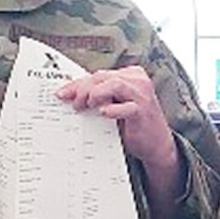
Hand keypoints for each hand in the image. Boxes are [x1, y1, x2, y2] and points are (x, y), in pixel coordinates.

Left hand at [57, 66, 176, 171]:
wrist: (156, 144)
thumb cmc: (133, 124)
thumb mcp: (115, 104)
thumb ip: (101, 95)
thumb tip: (72, 94)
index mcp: (131, 74)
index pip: (99, 74)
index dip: (78, 83)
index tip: (63, 93)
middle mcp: (138, 80)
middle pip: (102, 76)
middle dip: (82, 89)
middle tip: (74, 103)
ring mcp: (142, 94)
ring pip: (113, 84)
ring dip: (95, 95)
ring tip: (88, 107)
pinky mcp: (144, 110)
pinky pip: (126, 106)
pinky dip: (112, 110)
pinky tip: (103, 113)